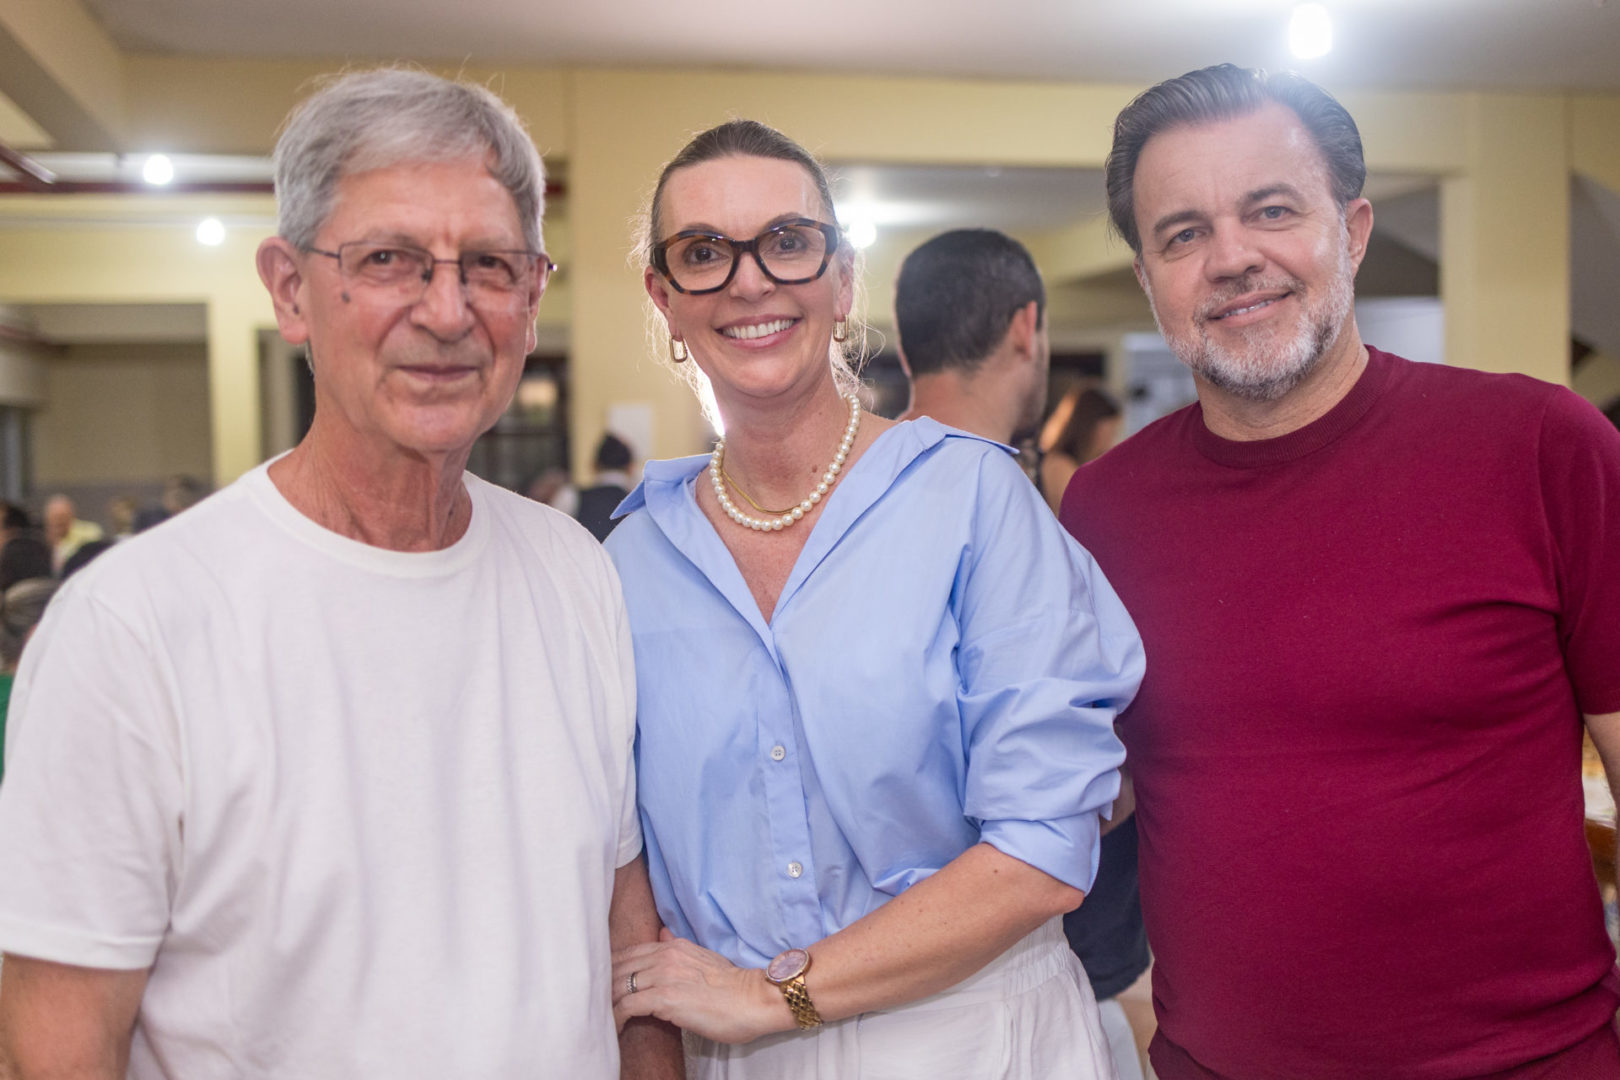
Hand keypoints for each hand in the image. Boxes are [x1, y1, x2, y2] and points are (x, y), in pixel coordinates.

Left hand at [613, 929, 794, 1043]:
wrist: (754, 1000)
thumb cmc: (733, 988)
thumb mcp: (703, 958)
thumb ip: (679, 948)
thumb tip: (663, 933)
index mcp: (673, 946)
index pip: (629, 952)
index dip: (611, 969)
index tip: (603, 984)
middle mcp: (665, 955)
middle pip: (617, 966)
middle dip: (602, 985)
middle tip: (593, 1002)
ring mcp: (663, 975)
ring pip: (618, 985)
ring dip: (605, 1002)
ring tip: (599, 1016)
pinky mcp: (664, 998)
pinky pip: (626, 1007)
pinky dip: (615, 1018)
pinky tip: (613, 1028)